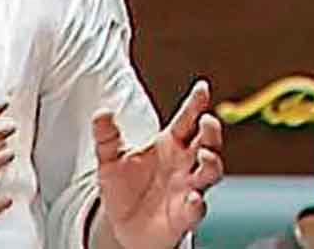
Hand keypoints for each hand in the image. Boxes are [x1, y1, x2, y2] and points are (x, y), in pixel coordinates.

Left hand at [94, 80, 222, 248]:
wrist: (122, 226)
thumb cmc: (124, 187)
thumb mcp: (109, 157)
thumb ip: (106, 135)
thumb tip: (101, 112)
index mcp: (169, 145)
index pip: (186, 120)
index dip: (195, 103)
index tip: (202, 87)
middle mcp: (183, 165)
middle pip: (206, 143)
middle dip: (211, 131)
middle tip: (206, 120)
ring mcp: (187, 190)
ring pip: (210, 174)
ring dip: (211, 163)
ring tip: (203, 154)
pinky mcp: (184, 217)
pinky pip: (196, 210)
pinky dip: (196, 204)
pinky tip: (193, 198)